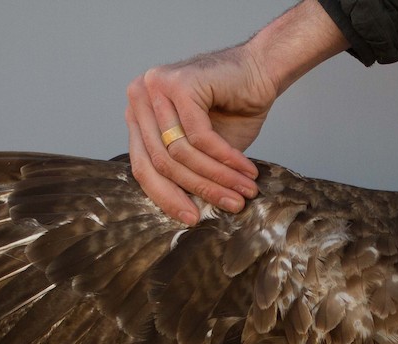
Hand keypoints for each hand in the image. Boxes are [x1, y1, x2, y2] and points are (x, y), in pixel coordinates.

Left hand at [126, 2, 348, 224]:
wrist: (260, 70)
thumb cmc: (231, 110)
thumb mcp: (201, 150)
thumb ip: (183, 172)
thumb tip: (182, 212)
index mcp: (138, 115)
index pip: (143, 167)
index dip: (167, 198)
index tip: (192, 219)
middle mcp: (139, 97)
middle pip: (160, 162)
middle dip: (199, 189)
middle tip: (229, 206)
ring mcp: (156, 87)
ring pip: (181, 153)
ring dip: (218, 177)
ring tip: (243, 191)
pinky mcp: (180, 84)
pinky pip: (200, 138)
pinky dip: (226, 158)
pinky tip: (246, 169)